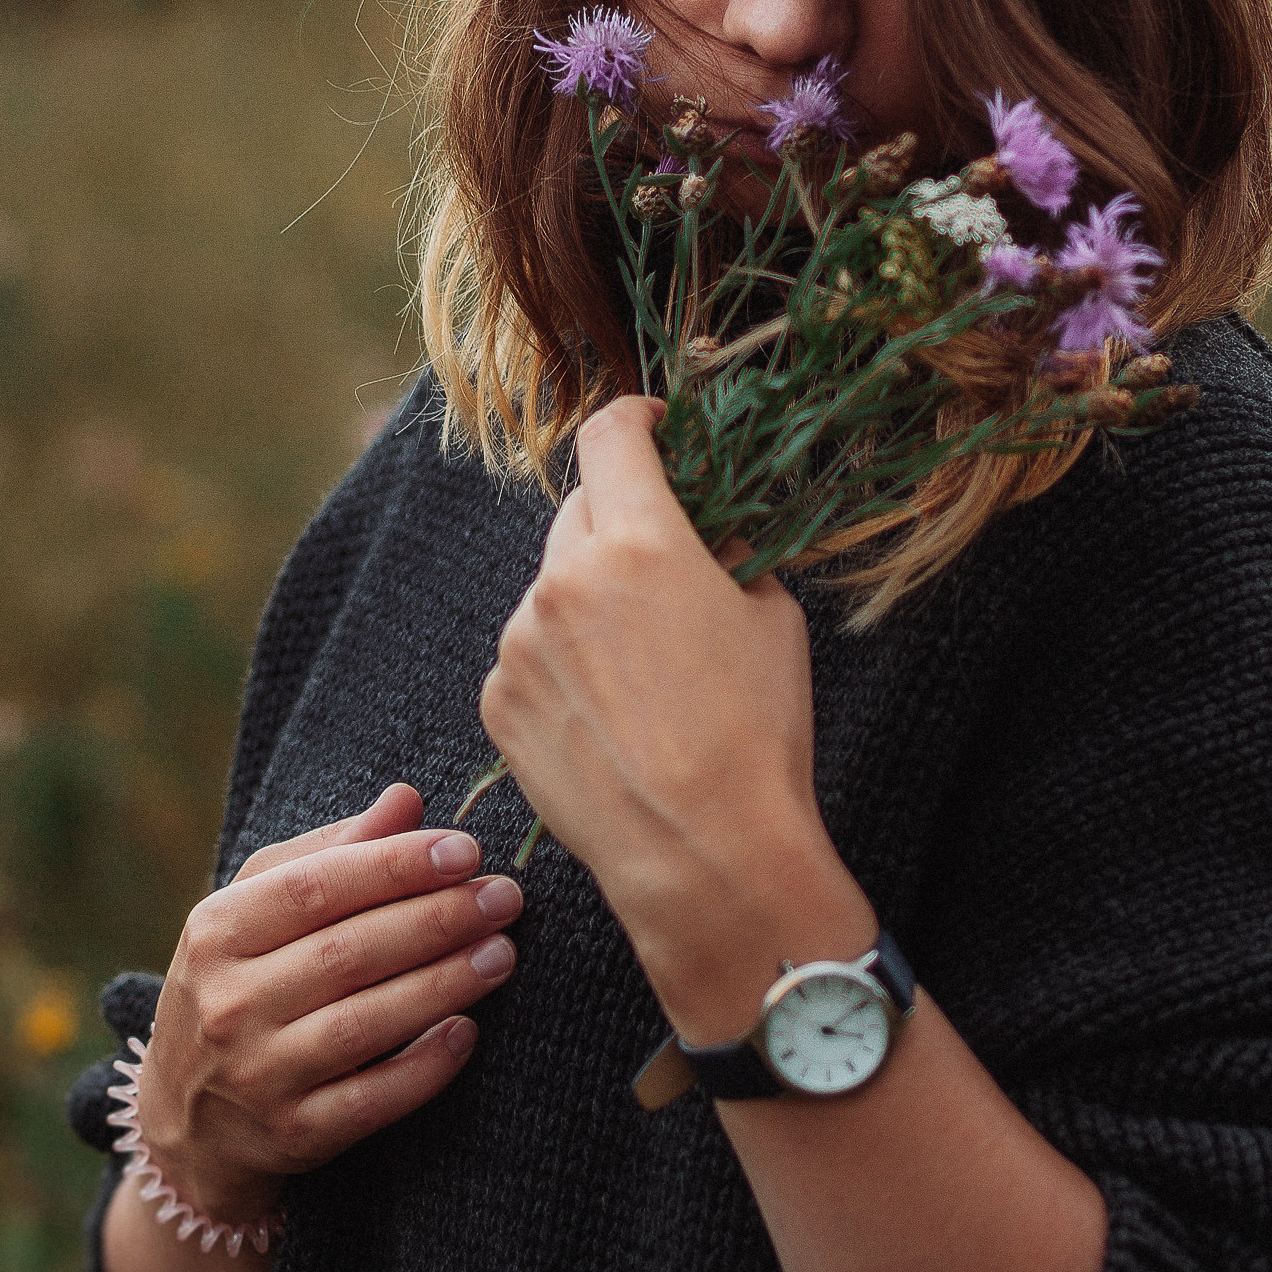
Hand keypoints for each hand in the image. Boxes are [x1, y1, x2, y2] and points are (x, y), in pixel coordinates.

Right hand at [135, 783, 523, 1220]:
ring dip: (443, 984)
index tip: (466, 850)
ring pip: (363, 1024)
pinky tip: (467, 1030)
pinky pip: (370, 1101)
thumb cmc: (242, 983)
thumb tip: (406, 799)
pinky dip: (423, 1067)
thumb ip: (331, 852)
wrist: (188, 1118)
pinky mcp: (292, 1135)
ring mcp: (258, 1075)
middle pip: (348, 952)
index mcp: (217, 931)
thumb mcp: (258, 909)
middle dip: (437, 919)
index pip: (316, 887)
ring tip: (502, 952)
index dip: (396, 866)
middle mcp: (229, 1004)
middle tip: (504, 897)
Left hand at [482, 398, 869, 1040]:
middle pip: (580, 511)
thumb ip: (730, 554)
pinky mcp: (499, 701)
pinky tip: (610, 715)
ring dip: (587, 601)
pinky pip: (528, 654)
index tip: (653, 428)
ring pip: (551, 588)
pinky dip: (561, 664)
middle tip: (663, 567)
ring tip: (642, 672)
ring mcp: (521, 642)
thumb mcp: (772, 618)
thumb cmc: (756, 733)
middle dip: (619, 523)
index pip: (612, 435)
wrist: (703, 852)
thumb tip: (710, 533)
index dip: (636, 418)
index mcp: (640, 540)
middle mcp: (564, 579)